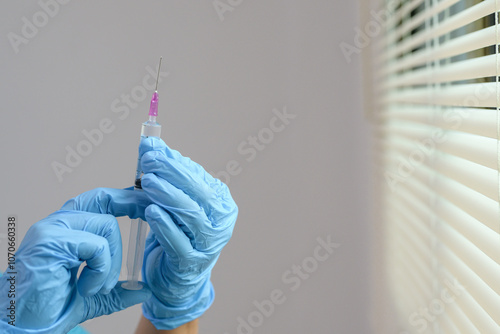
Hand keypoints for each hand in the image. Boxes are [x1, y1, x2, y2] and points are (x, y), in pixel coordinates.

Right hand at [0, 207, 151, 333]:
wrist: (20, 328)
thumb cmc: (49, 310)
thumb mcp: (93, 297)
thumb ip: (117, 290)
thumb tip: (145, 290)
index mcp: (66, 229)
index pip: (99, 200)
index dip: (125, 199)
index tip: (147, 205)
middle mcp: (57, 223)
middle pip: (102, 197)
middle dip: (131, 203)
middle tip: (150, 214)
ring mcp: (52, 229)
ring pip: (107, 225)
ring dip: (113, 260)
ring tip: (100, 287)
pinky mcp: (51, 242)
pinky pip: (97, 246)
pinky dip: (101, 270)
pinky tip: (86, 288)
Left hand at [139, 137, 237, 329]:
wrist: (176, 277)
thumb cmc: (177, 233)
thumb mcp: (174, 202)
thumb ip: (167, 174)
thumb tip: (151, 144)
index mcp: (220, 202)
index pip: (199, 176)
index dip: (175, 161)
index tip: (152, 148)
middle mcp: (221, 221)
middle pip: (198, 193)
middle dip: (172, 173)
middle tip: (148, 161)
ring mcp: (209, 244)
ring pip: (190, 215)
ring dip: (168, 196)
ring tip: (147, 182)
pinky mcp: (192, 262)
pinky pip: (178, 241)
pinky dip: (164, 225)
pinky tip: (150, 212)